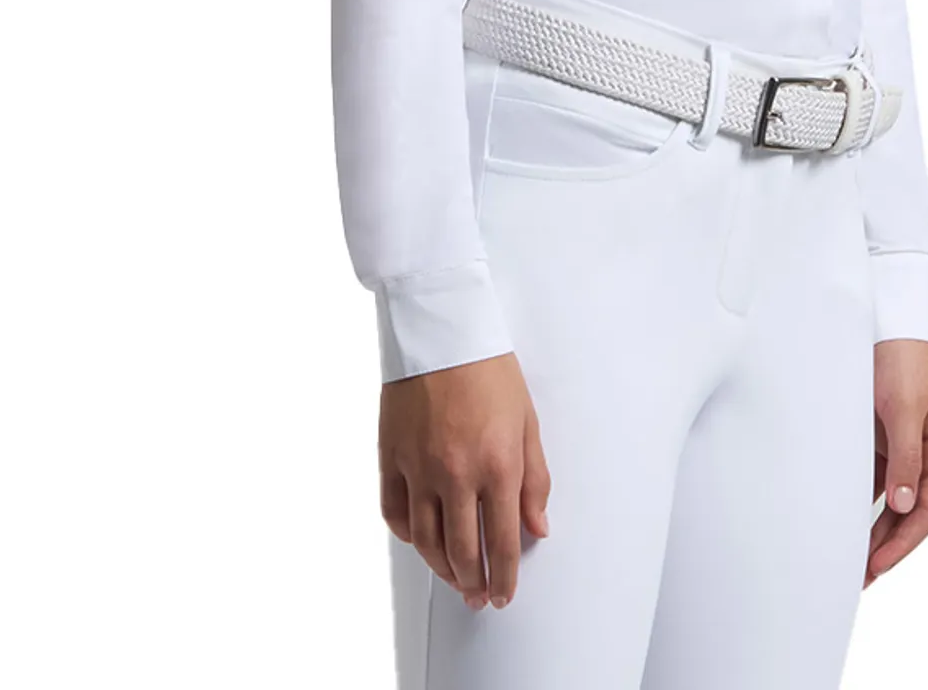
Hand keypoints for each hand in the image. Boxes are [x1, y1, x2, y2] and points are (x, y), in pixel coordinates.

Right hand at [379, 351, 550, 610]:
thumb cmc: (490, 370)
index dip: (503, 578)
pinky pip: (394, 513)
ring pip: (425, 541)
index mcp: (497, 465)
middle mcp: (456, 474)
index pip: (502, 543)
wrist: (444, 330)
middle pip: (461, 551)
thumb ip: (534, 480)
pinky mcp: (391, 457)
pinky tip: (420, 541)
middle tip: (478, 597)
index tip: (503, 595)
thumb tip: (536, 528)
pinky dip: (407, 535)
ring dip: (440, 569)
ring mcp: (418, 468)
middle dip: (472, 583)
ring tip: (453, 579)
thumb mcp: (528, 422)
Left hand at [864, 338, 927, 586]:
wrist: (888, 313)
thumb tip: (903, 506)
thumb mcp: (905, 407)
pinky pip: (876, 475)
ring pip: (893, 497)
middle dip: (889, 544)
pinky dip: (863, 499)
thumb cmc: (902, 356)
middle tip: (862, 576)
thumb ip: (905, 457)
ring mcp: (907, 442)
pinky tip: (846, 518)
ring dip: (876, 527)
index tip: (879, 564)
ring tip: (853, 558)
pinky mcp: (885, 432)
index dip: (905, 541)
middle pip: (912, 509)